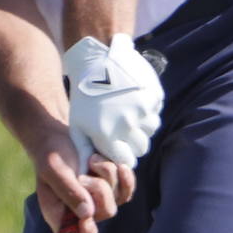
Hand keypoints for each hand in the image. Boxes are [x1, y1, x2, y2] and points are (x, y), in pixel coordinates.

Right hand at [34, 136, 137, 232]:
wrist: (61, 136)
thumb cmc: (51, 153)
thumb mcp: (52, 168)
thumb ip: (68, 190)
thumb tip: (88, 214)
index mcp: (60, 215)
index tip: (86, 219)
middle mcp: (82, 213)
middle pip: (105, 213)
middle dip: (99, 189)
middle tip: (83, 174)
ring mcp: (100, 201)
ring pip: (118, 199)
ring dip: (107, 175)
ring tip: (91, 160)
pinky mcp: (113, 188)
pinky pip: (127, 190)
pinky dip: (124, 176)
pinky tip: (117, 164)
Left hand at [62, 34, 163, 168]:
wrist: (97, 58)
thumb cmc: (84, 95)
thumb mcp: (77, 123)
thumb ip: (85, 150)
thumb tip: (86, 174)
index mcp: (107, 134)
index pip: (125, 161)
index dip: (122, 156)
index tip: (116, 147)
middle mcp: (128, 124)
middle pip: (140, 147)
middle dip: (132, 142)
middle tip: (122, 129)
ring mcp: (143, 109)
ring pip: (150, 130)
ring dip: (141, 126)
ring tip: (127, 113)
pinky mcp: (154, 96)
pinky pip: (155, 112)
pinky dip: (147, 110)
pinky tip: (133, 100)